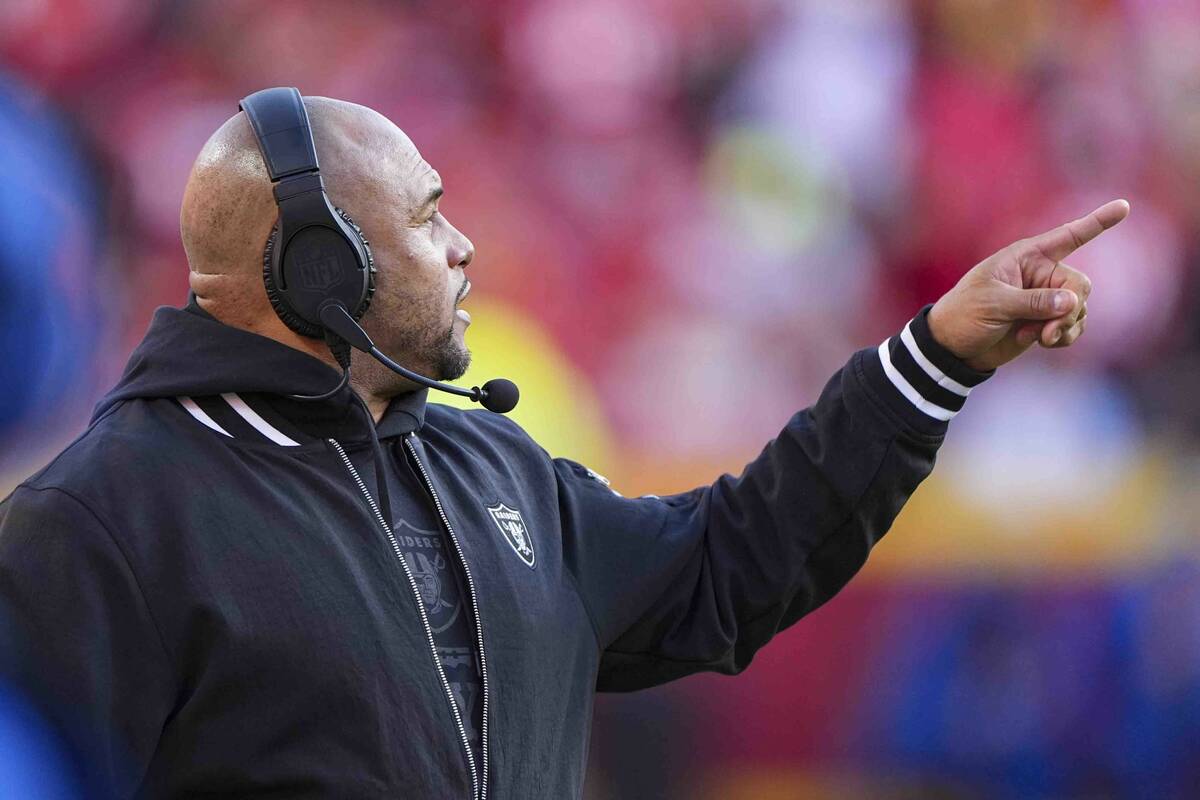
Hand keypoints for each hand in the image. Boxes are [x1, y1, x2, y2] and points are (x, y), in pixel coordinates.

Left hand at [927, 199, 1129, 371]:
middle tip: (1046, 331)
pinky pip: (1074, 326)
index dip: (1098, 222)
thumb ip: (1033, 302)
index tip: (1124, 206)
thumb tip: (1073, 302)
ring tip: (1036, 338)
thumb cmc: (964, 315)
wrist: (952, 348)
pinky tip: (1042, 343)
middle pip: (1080, 286)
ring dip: (1064, 327)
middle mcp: (1041, 274)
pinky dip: (1064, 337)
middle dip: (1069, 311)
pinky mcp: (1046, 321)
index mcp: (1026, 257)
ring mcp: (1045, 299)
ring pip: (1079, 309)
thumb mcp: (994, 304)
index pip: (1068, 236)